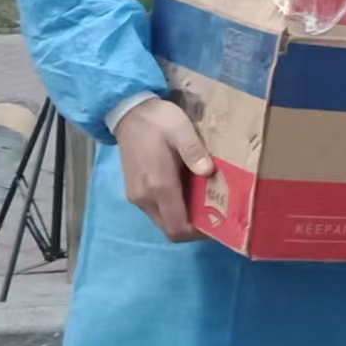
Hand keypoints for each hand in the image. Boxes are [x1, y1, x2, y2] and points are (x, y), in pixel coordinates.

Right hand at [113, 97, 213, 242]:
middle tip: (215, 211)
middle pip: (170, 229)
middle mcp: (145, 198)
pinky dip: (173, 209)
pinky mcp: (134, 192)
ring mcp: (137, 196)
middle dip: (193, 227)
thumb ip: (194, 151)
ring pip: (163, 221)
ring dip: (183, 217)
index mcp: (158, 185)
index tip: (217, 223)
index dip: (197, 234)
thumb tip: (208, 172)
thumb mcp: (181, 129)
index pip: (177, 228)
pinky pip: (156, 211)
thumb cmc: (158, 120)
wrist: (128, 111)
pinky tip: (186, 192)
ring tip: (204, 200)